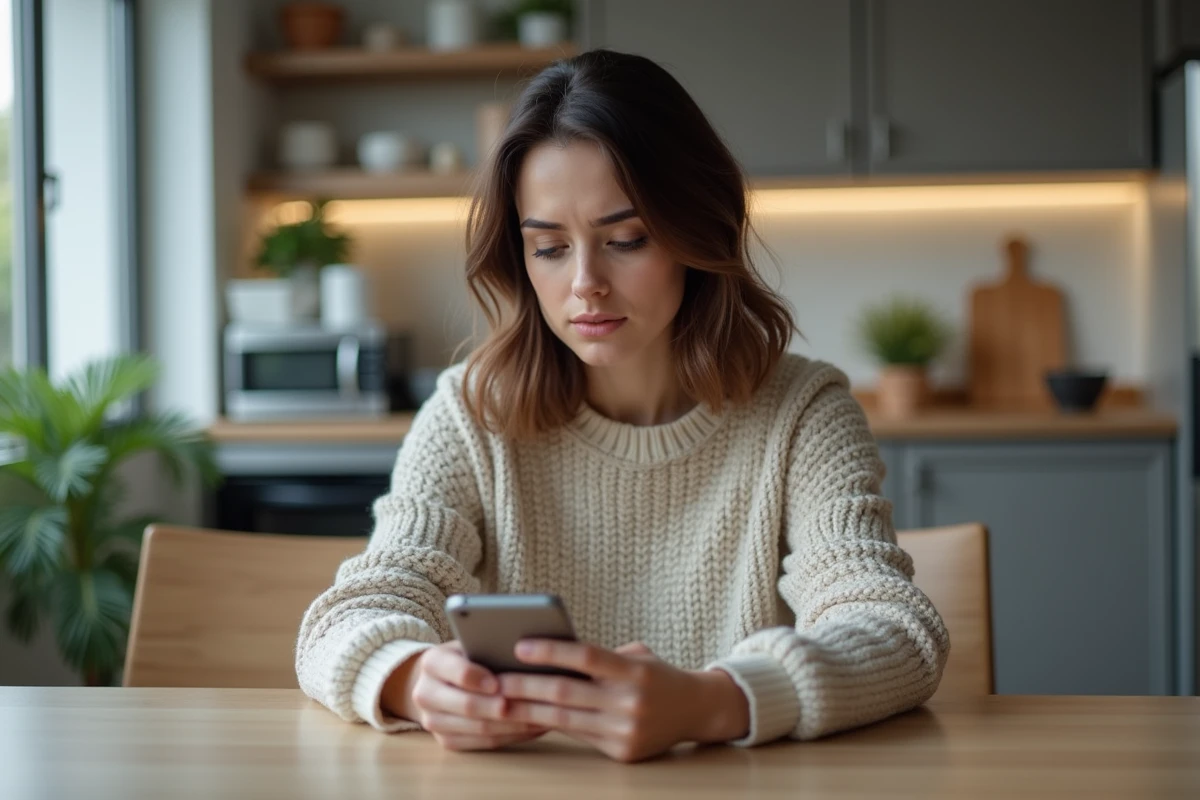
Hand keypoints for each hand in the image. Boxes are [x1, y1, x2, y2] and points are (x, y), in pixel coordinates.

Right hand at [391, 641, 548, 750]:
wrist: (439, 681)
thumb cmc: (466, 656)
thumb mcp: (470, 643)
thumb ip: (487, 646)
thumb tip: (525, 650)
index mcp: (431, 663)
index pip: (456, 672)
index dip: (479, 678)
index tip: (500, 681)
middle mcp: (425, 694)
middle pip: (467, 705)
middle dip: (500, 706)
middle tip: (529, 705)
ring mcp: (433, 721)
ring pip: (478, 728)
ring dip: (513, 724)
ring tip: (541, 716)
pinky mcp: (447, 741)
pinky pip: (483, 743)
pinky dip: (512, 736)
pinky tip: (533, 728)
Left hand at [497, 640, 749, 762]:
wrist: (695, 709)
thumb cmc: (655, 674)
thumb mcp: (635, 655)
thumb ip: (599, 657)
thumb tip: (547, 653)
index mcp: (634, 670)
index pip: (585, 655)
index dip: (550, 650)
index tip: (518, 645)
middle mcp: (630, 701)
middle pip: (566, 691)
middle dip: (524, 684)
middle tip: (493, 677)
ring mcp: (626, 730)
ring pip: (564, 718)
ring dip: (527, 709)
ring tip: (500, 700)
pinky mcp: (622, 752)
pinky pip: (577, 736)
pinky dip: (550, 725)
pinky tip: (527, 718)